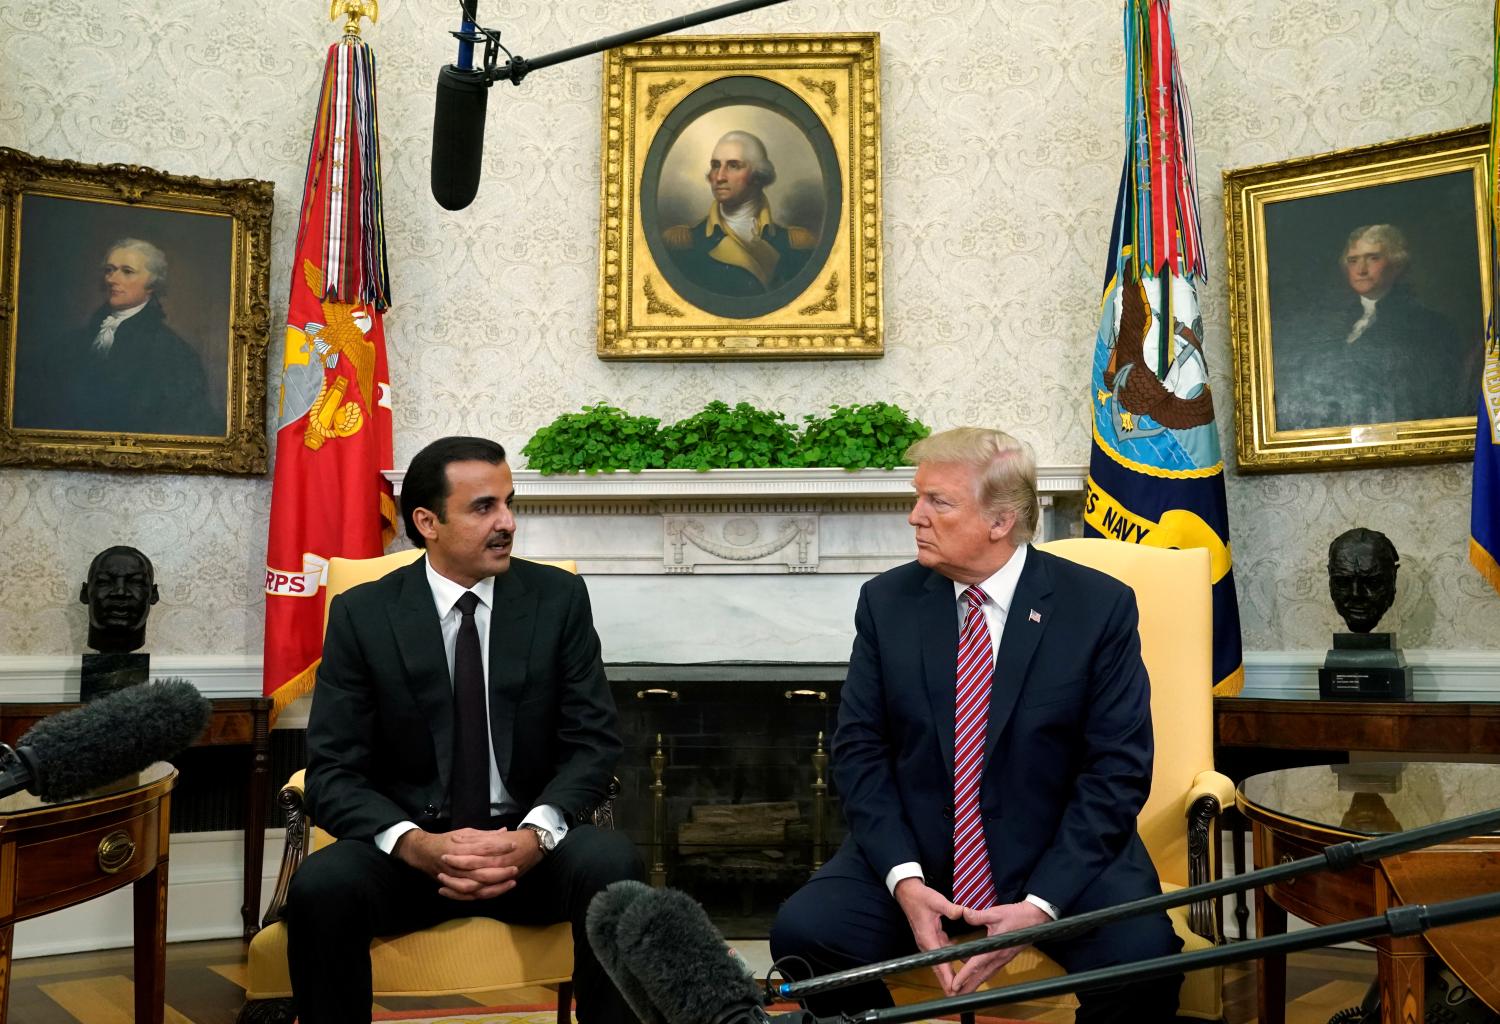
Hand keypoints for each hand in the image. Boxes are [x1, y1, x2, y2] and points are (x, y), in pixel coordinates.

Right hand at [393, 827, 542, 899]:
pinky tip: (498, 891)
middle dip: (500, 871)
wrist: (423, 853)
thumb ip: (485, 834)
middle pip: (481, 871)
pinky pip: (469, 896)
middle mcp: (457, 865)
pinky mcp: (453, 887)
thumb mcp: (465, 833)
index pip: (483, 848)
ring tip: (512, 881)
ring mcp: (454, 878)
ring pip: (477, 887)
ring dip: (495, 886)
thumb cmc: (446, 840)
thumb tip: (504, 831)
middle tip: (516, 867)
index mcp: (460, 848)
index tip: (513, 844)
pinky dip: (484, 895)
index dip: (499, 847)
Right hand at [893, 878, 963, 993]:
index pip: (938, 961)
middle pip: (938, 967)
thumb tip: (963, 913)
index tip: (953, 988)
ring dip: (947, 975)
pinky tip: (959, 964)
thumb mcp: (937, 900)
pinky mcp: (931, 938)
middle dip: (947, 982)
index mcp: (928, 937)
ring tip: (958, 987)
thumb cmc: (921, 897)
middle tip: (956, 996)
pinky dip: (948, 962)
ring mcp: (928, 942)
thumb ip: (950, 908)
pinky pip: (941, 954)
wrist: (908, 892)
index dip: (946, 975)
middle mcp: (926, 943)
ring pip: (939, 962)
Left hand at [950, 900, 1050, 993]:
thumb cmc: (1017, 916)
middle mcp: (999, 958)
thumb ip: (978, 916)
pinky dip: (981, 976)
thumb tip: (963, 913)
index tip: (955, 984)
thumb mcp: (995, 913)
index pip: (976, 965)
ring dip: (974, 984)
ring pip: (986, 976)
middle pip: (981, 977)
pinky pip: (991, 970)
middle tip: (954, 996)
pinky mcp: (1005, 958)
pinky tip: (974, 974)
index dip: (964, 975)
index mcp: (995, 949)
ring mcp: (1003, 960)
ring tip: (962, 991)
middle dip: (967, 988)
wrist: (1035, 919)